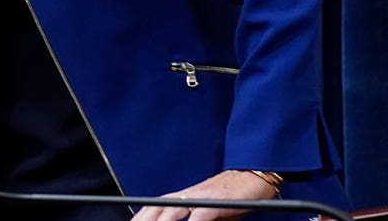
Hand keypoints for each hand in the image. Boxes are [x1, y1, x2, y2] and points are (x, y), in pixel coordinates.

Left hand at [130, 170, 278, 220]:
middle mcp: (185, 196)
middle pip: (156, 208)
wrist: (252, 178)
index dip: (141, 217)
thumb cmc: (230, 198)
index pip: (153, 208)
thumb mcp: (209, 215)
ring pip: (171, 212)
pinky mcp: (214, 203)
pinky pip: (199, 217)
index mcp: (181, 198)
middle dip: (143, 220)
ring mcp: (198, 198)